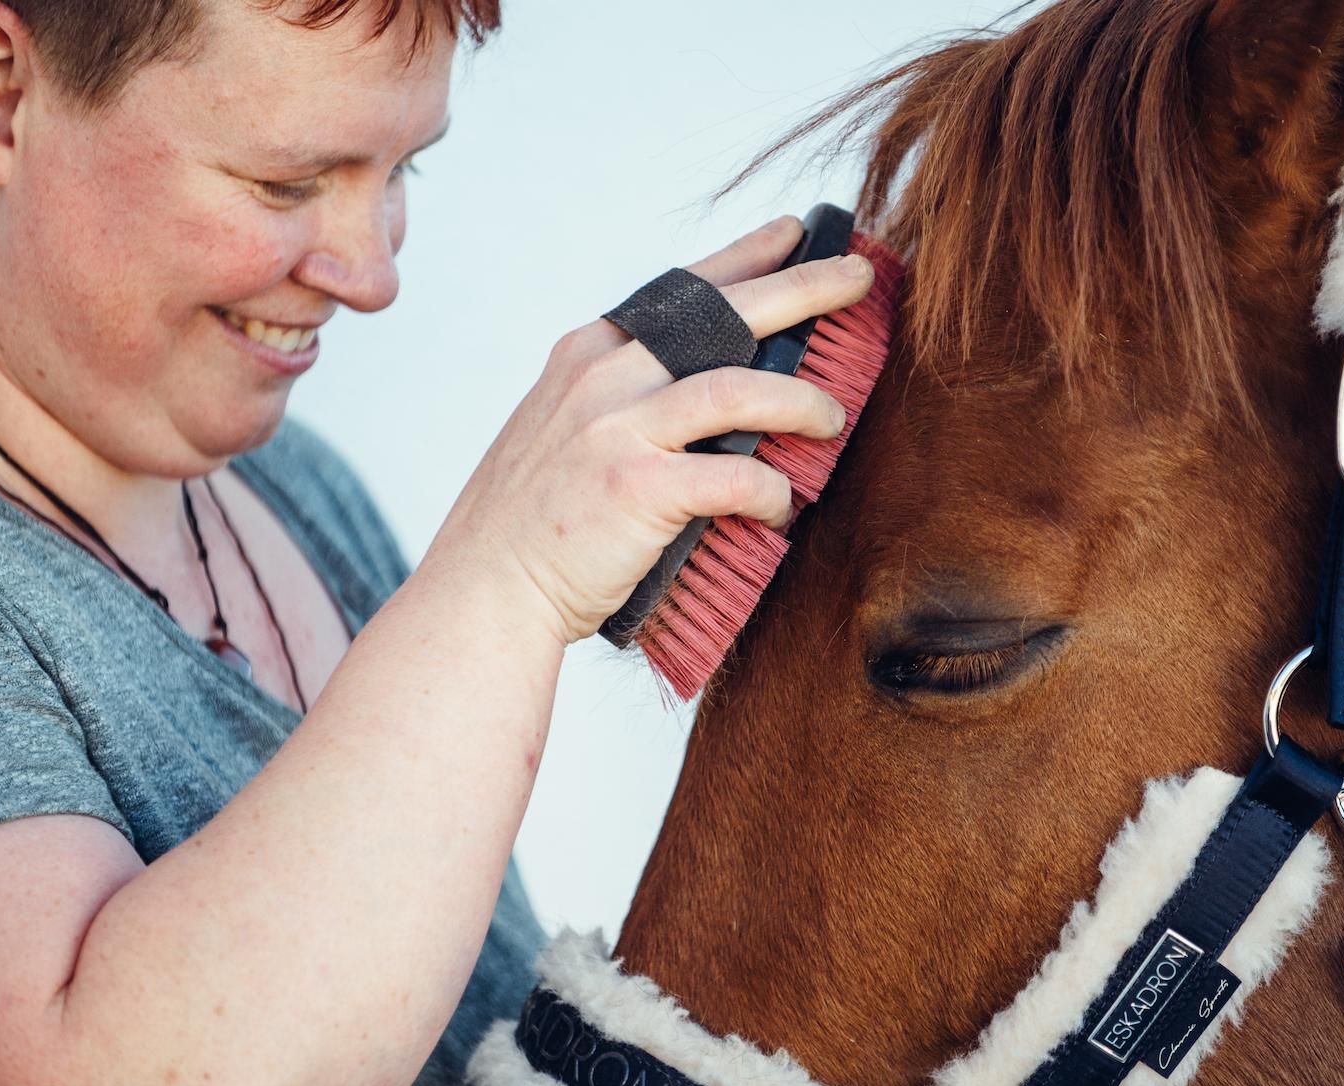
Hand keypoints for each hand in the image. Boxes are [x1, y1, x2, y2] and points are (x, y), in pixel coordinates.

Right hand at [428, 216, 875, 645]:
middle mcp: (601, 377)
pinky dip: (771, 492)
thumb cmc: (535, 526)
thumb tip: (709, 388)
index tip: (797, 235)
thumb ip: (621, 399)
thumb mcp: (562, 432)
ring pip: (739, 388)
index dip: (746, 258)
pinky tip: (782, 506)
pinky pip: (735, 476)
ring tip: (834, 417)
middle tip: (858, 277)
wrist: (484, 593)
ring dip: (801, 401)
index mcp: (586, 356)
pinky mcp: (637, 488)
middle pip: (724, 314)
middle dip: (801, 288)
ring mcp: (616, 430)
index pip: (681, 290)